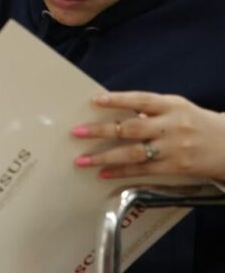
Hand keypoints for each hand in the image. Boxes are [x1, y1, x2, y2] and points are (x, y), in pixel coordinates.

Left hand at [72, 91, 224, 180]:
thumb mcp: (178, 108)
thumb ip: (151, 109)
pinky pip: (143, 169)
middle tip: (76, 132)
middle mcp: (172, 126)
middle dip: (101, 130)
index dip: (118, 99)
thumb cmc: (197, 123)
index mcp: (172, 106)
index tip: (95, 100)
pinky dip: (121, 171)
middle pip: (131, 127)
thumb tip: (117, 112)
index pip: (141, 100)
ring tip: (82, 160)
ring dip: (104, 157)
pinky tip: (103, 173)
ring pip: (133, 153)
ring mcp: (173, 148)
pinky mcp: (174, 167)